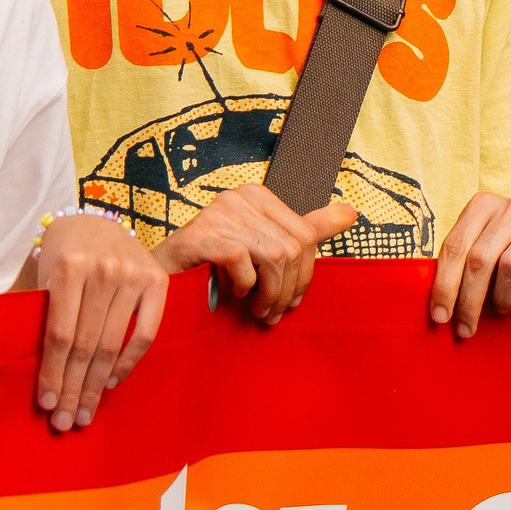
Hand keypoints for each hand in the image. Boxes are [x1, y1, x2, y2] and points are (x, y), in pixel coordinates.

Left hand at [35, 216, 169, 431]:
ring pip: (112, 344)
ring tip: (84, 413)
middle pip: (86, 345)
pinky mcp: (157, 280)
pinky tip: (109, 383)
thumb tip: (34, 376)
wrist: (94, 221)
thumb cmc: (61, 257)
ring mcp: (134, 274)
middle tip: (65, 422)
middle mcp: (104, 270)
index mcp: (69, 267)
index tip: (46, 405)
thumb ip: (41, 315)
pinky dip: (127, 363)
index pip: (60, 334)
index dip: (52, 373)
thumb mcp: (43, 277)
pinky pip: (145, 333)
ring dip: (96, 385)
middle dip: (73, 388)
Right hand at [150, 185, 354, 324]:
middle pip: (293, 247)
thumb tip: (352, 212)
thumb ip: (305, 229)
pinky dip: (246, 286)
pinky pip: (244, 263)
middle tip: (275, 314)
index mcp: (259, 196)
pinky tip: (236, 295)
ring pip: (275, 257)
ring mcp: (220, 213)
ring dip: (271, 294)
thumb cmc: (210, 267)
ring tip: (260, 312)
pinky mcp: (202, 234)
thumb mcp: (261, 247)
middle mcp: (240, 197)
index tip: (293, 300)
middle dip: (289, 288)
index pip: (306, 235)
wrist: (158, 280)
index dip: (305, 274)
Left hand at [431, 193, 510, 337]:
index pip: (455, 246)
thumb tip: (439, 307)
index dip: (444, 285)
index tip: (440, 317)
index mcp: (484, 205)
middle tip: (465, 329)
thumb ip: (462, 263)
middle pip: (480, 258)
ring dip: (502, 297)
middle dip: (469, 300)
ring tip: (503, 307)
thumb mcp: (484, 248)